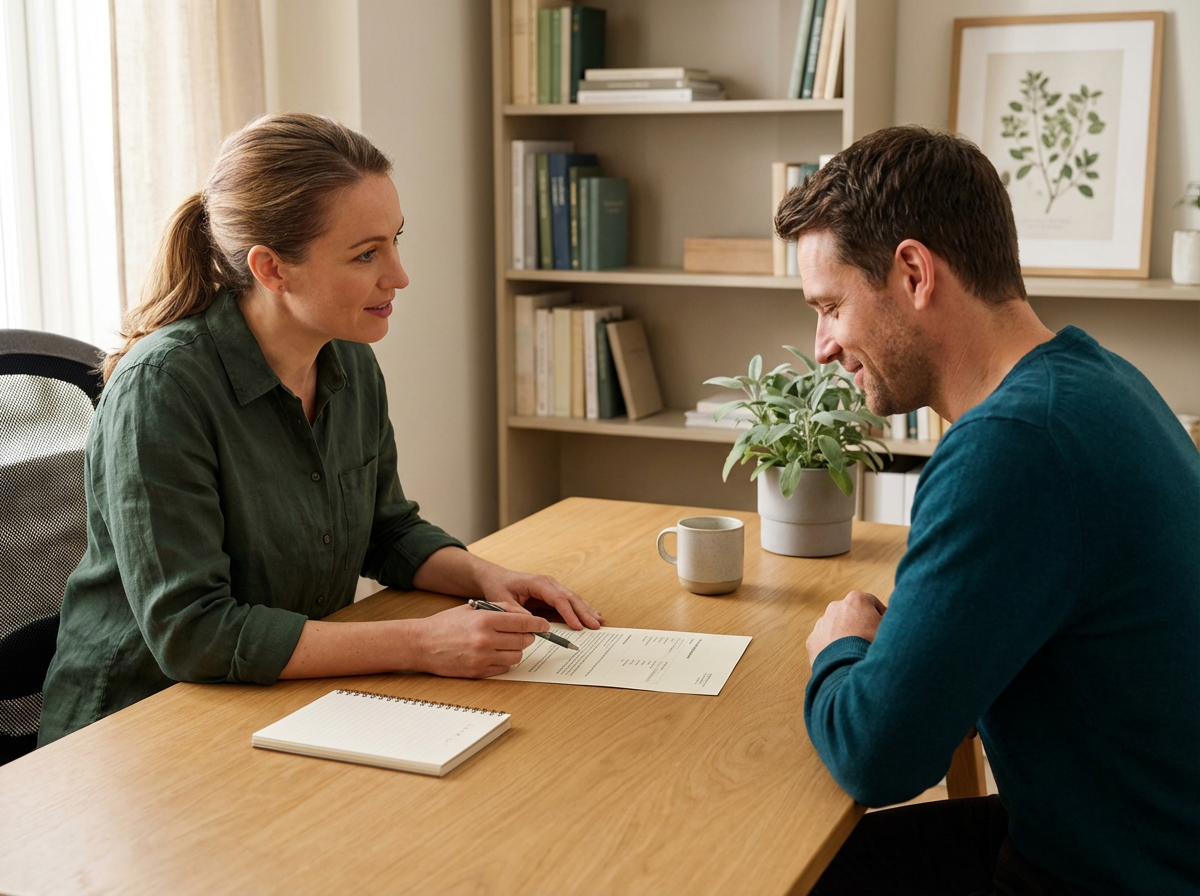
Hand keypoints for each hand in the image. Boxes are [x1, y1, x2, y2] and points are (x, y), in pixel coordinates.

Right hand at [411, 603, 548, 677]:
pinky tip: (494, 654)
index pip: (523, 622)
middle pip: (523, 641)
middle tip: (522, 634)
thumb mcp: (472, 608)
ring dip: (516, 650)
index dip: (537, 624)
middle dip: (526, 637)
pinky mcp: (478, 672)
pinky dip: (504, 662)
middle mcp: (485, 640)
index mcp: (485, 620)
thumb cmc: (445, 624)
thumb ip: (499, 609)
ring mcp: (482, 658)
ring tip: (505, 644)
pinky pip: (503, 669)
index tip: (544, 625)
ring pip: (516, 657)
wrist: (421, 644)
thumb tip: (524, 614)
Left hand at [476, 565, 604, 630]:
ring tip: (599, 621)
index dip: (569, 613)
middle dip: (584, 612)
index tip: (577, 626)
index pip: (558, 599)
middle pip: (571, 598)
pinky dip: (582, 609)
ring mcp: (553, 587)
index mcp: (538, 583)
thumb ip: (516, 612)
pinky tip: (592, 615)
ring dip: (587, 610)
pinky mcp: (553, 593)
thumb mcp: (502, 600)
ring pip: (574, 599)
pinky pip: (570, 601)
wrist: (495, 577)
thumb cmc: (499, 587)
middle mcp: (549, 583)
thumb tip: (531, 624)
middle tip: (595, 625)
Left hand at [806, 590, 886, 666]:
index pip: (872, 604)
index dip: (880, 617)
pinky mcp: (812, 640)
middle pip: (852, 614)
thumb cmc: (873, 648)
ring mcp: (821, 623)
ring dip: (844, 637)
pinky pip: (824, 642)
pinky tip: (842, 660)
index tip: (884, 630)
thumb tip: (892, 620)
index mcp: (856, 600)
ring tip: (855, 654)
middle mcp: (835, 606)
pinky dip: (832, 649)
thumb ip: (890, 621)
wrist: (848, 670)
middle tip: (869, 642)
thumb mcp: (890, 630)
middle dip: (860, 625)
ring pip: (836, 628)